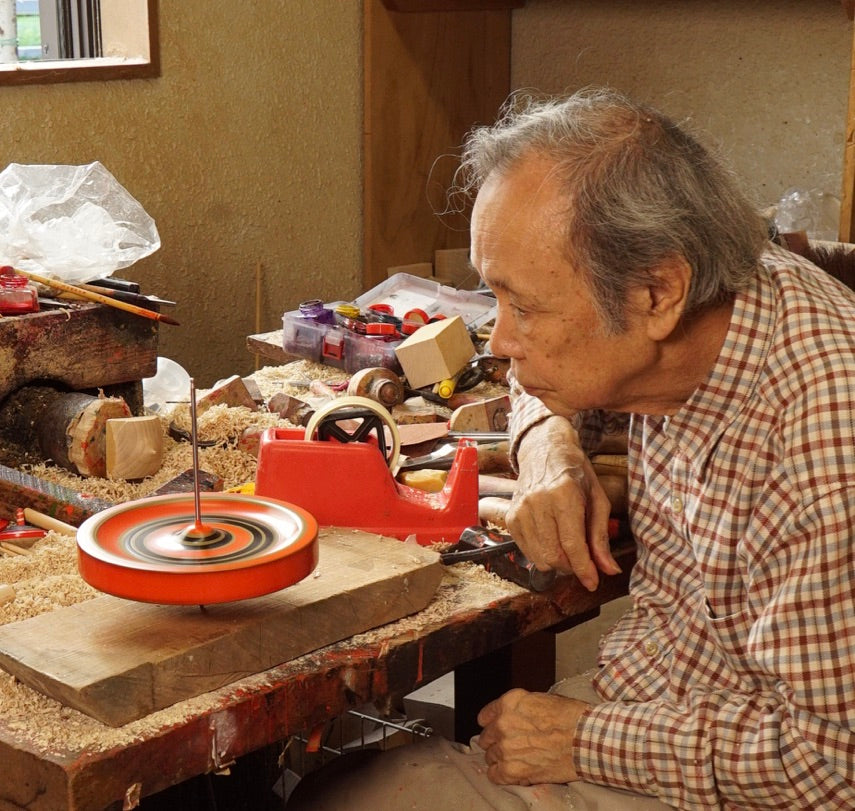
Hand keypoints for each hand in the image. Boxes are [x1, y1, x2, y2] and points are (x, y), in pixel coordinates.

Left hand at [476, 689, 589, 784]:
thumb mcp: (541, 700)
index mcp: (508, 703)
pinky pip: (494, 775)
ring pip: (490, 757)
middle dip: (496, 741)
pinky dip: (502, 775)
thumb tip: (513, 716)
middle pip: (486, 738)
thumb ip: (519, 708)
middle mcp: (502, 724)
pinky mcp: (512, 770)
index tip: (496, 729)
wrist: (585, 739)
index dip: (492, 723)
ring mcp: (505, 748)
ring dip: (501, 759)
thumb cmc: (570, 718)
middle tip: (511, 745)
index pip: (485, 716)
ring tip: (517, 759)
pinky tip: (513, 772)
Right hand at [508, 416, 619, 590]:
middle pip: (553, 556)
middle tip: (582, 563)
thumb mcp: (597, 499)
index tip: (593, 582)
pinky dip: (541, 554)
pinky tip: (551, 541)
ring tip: (567, 550)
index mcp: (563, 495)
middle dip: (571, 567)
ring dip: (556, 563)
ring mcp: (520, 510)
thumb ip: (600, 536)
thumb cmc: (575, 473)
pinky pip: (526, 551)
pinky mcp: (510, 517)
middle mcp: (537, 502)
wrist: (544, 451)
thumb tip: (608, 569)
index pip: (572, 544)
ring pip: (538, 558)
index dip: (584, 569)